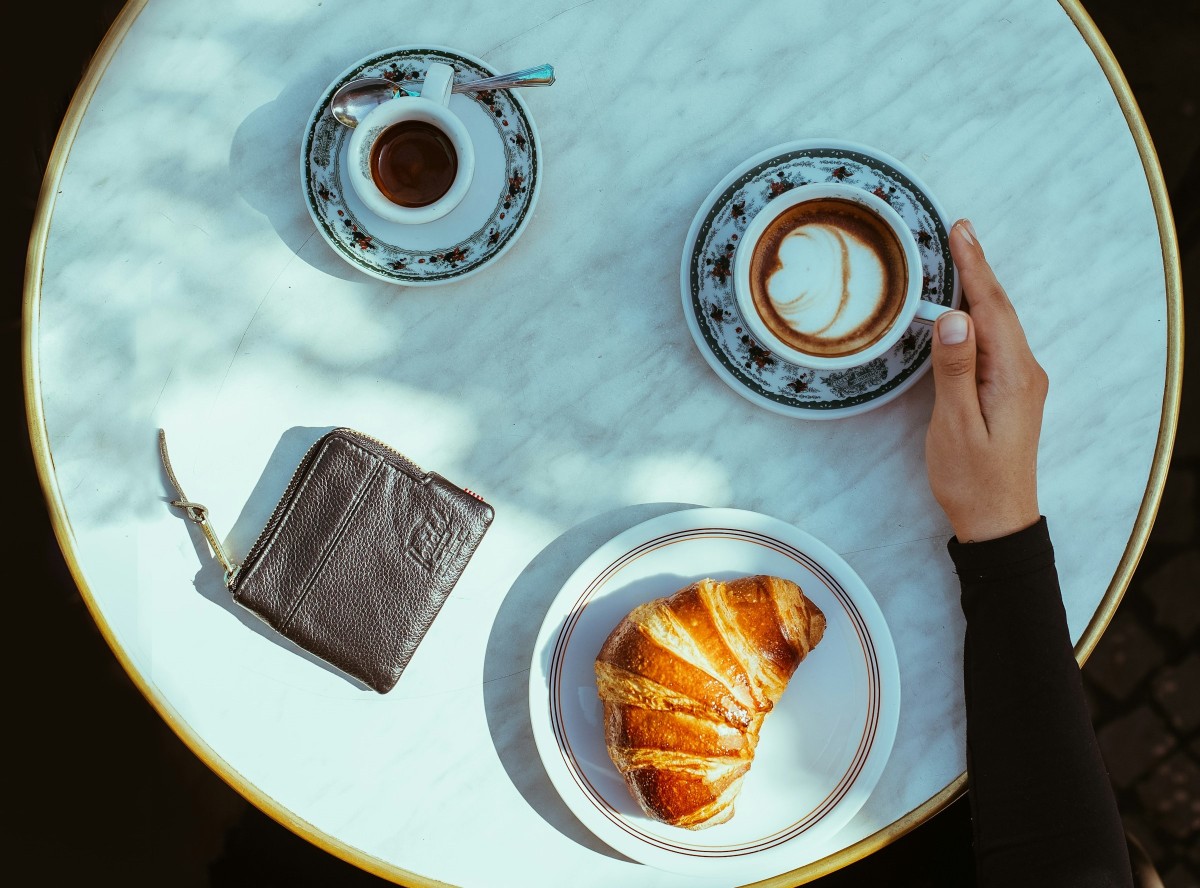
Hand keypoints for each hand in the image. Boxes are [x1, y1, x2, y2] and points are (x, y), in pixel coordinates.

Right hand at [925, 220, 1048, 542]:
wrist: (998, 521)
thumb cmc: (972, 478)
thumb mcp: (956, 425)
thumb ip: (955, 370)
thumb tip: (955, 318)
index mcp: (1013, 375)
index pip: (992, 309)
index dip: (975, 268)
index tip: (961, 231)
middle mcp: (1024, 372)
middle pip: (1000, 309)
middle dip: (979, 268)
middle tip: (959, 230)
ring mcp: (1021, 382)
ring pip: (1000, 324)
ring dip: (980, 289)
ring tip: (961, 256)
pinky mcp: (1011, 392)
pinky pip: (996, 341)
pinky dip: (981, 315)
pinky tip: (967, 308)